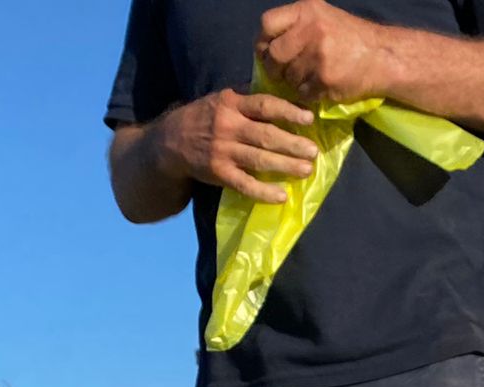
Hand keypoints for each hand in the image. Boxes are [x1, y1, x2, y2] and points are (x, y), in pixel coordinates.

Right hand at [156, 89, 316, 204]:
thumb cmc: (204, 118)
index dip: (288, 111)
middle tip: (313, 151)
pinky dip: (264, 192)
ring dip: (285, 166)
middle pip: (265, 135)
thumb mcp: (221, 100)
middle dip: (292, 144)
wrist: (170, 143)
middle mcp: (227, 126)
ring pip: (259, 160)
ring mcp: (222, 152)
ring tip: (306, 170)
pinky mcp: (219, 174)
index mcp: (231, 104)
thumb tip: (281, 94)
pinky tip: (282, 196)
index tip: (309, 119)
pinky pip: (245, 184)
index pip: (264, 105)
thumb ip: (247, 98)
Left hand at [259, 0, 388, 103]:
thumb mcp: (321, 16)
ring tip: (310, 76)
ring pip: (288, 77)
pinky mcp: (326, 80)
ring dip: (294, 81)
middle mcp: (311, 30)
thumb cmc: (349, 37)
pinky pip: (303, 92)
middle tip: (283, 71)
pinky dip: (308, 93)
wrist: (381, 56)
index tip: (267, 51)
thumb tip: (265, 47)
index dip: (262, 41)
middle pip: (274, 54)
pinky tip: (320, 85)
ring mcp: (318, 56)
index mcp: (306, 11)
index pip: (267, 24)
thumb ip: (294, 25)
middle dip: (274, 67)